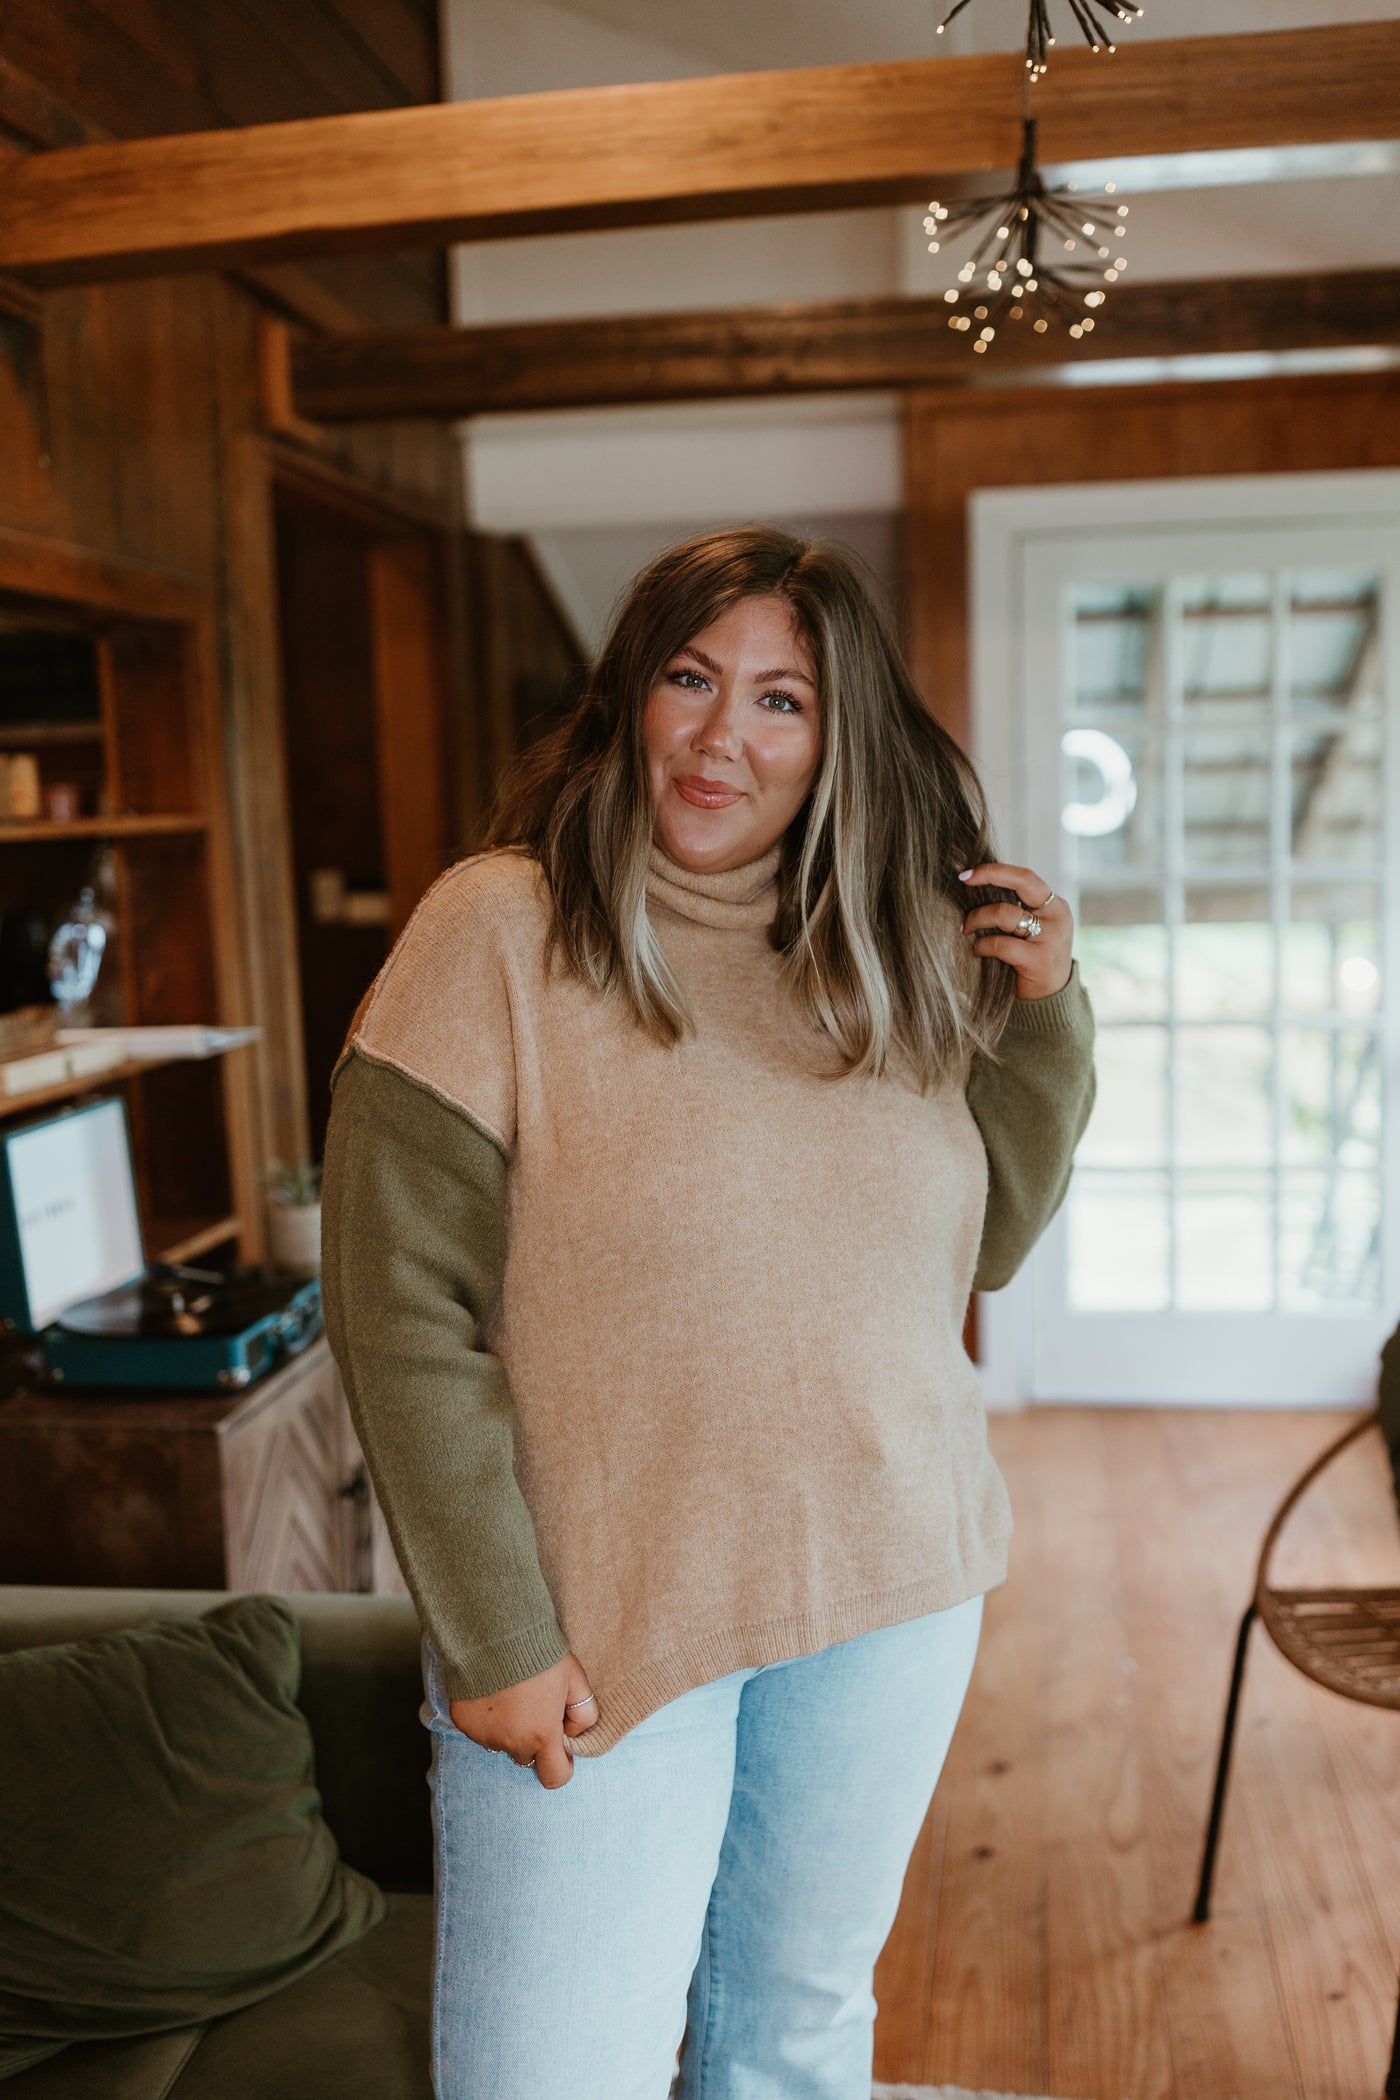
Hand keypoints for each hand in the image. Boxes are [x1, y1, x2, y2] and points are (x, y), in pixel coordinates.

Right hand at [448, 1651, 596, 1789]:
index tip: (560, 1747)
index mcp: (542, 1735)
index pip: (554, 1777)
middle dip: (533, 1740)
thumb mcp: (576, 1679)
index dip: (561, 1765)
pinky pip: (478, 1730)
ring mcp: (484, 1735)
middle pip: (526, 1757)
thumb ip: (583, 1713)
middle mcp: (511, 1742)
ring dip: (507, 1729)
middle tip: (534, 1707)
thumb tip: (571, 1733)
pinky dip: (486, 1718)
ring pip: (500, 1743)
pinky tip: (491, 1691)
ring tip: (511, 1694)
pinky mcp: (463, 1723)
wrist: (495, 1632)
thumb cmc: (539, 1653)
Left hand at [959, 860, 1073, 1000]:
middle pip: (1021, 883)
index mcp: (1054, 905)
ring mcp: (1050, 937)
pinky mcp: (1038, 960)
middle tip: (962, 882)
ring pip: (1004, 914)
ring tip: (966, 929)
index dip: (994, 870)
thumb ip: (1013, 909)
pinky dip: (982, 945)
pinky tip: (977, 950)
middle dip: (987, 877)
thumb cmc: (1031, 958)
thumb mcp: (1031, 929)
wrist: (1050, 999)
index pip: (1025, 876)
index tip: (966, 873)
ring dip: (977, 918)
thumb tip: (971, 885)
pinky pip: (1000, 944)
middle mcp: (1056, 916)